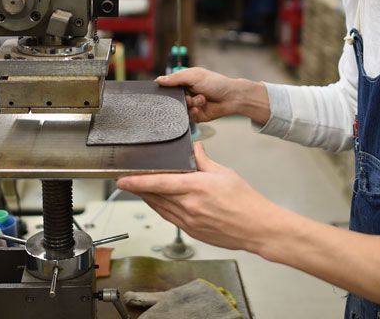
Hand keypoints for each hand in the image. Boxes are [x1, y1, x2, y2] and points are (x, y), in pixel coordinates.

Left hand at [116, 142, 278, 252]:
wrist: (257, 227)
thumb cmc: (245, 200)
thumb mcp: (224, 173)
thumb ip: (204, 160)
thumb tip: (194, 148)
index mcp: (196, 187)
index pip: (159, 183)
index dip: (137, 182)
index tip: (122, 179)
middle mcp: (189, 206)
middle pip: (155, 196)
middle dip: (139, 188)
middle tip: (126, 180)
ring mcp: (189, 221)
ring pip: (160, 208)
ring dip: (147, 198)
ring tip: (139, 189)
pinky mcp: (192, 231)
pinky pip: (169, 218)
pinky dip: (161, 208)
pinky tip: (158, 202)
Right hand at [156, 67, 241, 122]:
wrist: (232, 98)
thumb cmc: (216, 83)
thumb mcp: (195, 76)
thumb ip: (176, 78)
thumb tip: (158, 80)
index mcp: (184, 81)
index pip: (168, 86)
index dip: (166, 89)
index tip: (165, 91)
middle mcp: (185, 93)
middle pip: (172, 99)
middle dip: (180, 99)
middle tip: (188, 96)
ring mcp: (190, 105)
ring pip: (179, 109)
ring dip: (189, 105)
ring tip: (200, 100)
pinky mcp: (195, 116)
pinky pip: (187, 118)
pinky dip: (192, 113)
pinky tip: (199, 108)